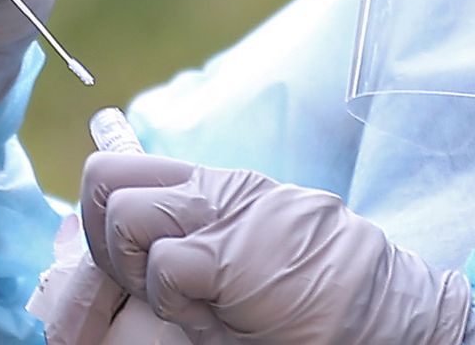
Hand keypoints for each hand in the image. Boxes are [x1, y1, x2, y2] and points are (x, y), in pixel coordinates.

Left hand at [81, 153, 471, 344]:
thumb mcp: (247, 245)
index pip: (127, 162)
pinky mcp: (230, 254)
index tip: (95, 242)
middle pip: (103, 178)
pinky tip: (212, 313)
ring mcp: (223, 215)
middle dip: (96, 236)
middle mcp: (216, 188)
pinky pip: (165, 266)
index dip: (94, 204)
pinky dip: (172, 300)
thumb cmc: (314, 288)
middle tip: (131, 280)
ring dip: (132, 268)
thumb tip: (128, 235)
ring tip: (178, 297)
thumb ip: (196, 232)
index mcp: (219, 186)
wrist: (380, 303)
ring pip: (124, 213)